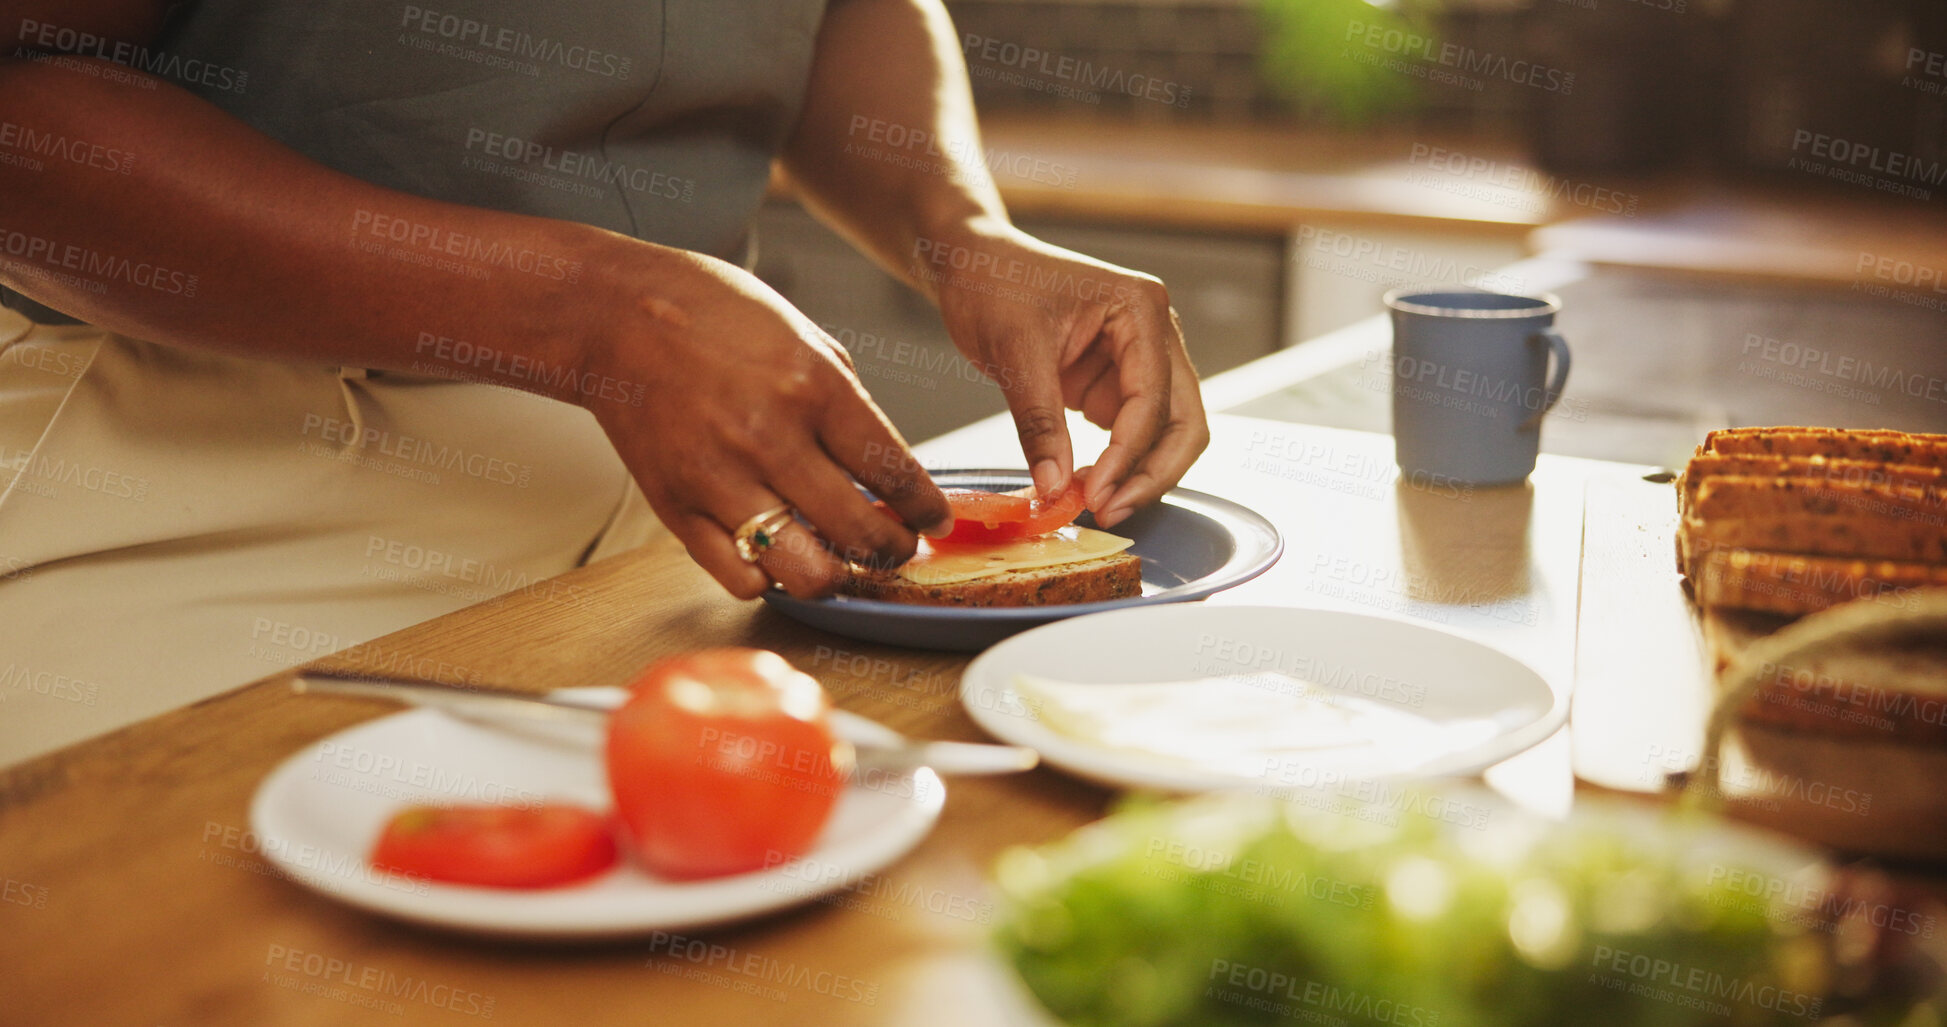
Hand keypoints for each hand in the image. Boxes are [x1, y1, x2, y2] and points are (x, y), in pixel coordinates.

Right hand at [579, 245, 950, 598]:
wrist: (615, 315)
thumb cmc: (711, 316)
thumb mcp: (806, 337)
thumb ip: (848, 407)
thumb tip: (886, 470)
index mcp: (812, 387)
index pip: (895, 473)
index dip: (927, 510)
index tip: (934, 522)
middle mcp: (769, 438)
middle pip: (860, 534)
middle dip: (893, 551)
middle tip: (894, 546)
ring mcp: (720, 479)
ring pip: (806, 573)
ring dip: (836, 575)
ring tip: (839, 559)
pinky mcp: (677, 509)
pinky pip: (741, 579)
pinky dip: (770, 576)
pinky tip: (778, 553)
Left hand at [922, 223, 1209, 526]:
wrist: (968, 263)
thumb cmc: (991, 282)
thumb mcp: (1012, 351)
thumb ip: (1038, 421)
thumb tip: (1055, 485)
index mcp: (1141, 308)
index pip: (1154, 399)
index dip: (1128, 455)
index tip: (1095, 497)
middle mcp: (1154, 333)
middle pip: (1184, 421)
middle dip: (1152, 473)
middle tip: (1110, 512)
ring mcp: (1140, 359)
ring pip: (1167, 433)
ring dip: (1140, 473)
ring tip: (1095, 505)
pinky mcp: (1116, 382)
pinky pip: (1133, 433)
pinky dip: (1119, 465)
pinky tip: (1086, 487)